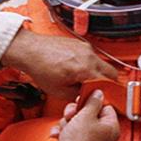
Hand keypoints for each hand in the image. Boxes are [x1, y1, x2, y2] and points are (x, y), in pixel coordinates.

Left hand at [0, 28, 117, 100]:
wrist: (29, 50)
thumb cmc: (40, 67)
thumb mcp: (59, 91)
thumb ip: (78, 95)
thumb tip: (86, 97)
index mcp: (86, 68)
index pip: (109, 83)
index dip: (106, 92)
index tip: (103, 96)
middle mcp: (89, 55)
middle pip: (110, 72)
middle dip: (106, 82)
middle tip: (96, 90)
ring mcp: (85, 47)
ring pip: (101, 63)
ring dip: (96, 73)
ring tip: (81, 79)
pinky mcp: (79, 43)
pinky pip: (91, 56)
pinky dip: (88, 64)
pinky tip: (75, 70)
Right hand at [45, 90, 118, 140]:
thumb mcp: (86, 115)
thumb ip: (93, 102)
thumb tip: (98, 94)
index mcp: (111, 127)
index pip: (106, 106)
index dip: (93, 102)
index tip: (84, 99)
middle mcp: (104, 136)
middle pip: (90, 114)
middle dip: (77, 112)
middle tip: (72, 114)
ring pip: (78, 122)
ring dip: (69, 122)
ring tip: (66, 128)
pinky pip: (72, 133)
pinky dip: (64, 132)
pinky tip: (61, 135)